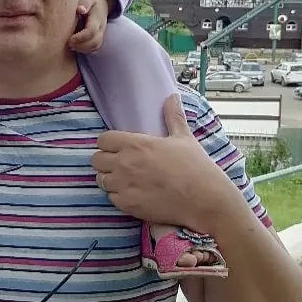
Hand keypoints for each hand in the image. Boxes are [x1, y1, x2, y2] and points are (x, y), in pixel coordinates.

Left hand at [68, 0, 110, 52]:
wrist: (101, 4)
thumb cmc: (91, 1)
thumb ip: (85, 2)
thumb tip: (80, 9)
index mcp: (97, 18)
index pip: (92, 31)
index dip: (81, 37)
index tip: (70, 40)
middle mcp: (101, 28)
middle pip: (95, 42)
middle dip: (81, 46)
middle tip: (68, 45)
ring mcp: (100, 34)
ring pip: (95, 47)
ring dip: (82, 49)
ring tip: (70, 47)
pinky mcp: (97, 38)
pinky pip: (93, 48)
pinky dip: (84, 50)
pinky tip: (74, 48)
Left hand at [90, 94, 242, 232]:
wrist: (206, 200)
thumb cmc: (196, 167)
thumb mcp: (184, 138)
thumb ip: (172, 116)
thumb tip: (172, 96)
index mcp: (135, 144)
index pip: (102, 140)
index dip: (109, 143)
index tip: (118, 147)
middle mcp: (124, 163)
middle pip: (96, 160)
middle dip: (105, 161)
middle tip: (120, 164)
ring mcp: (124, 186)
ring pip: (101, 180)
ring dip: (111, 179)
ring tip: (127, 180)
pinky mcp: (128, 205)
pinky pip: (111, 198)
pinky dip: (119, 197)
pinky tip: (134, 194)